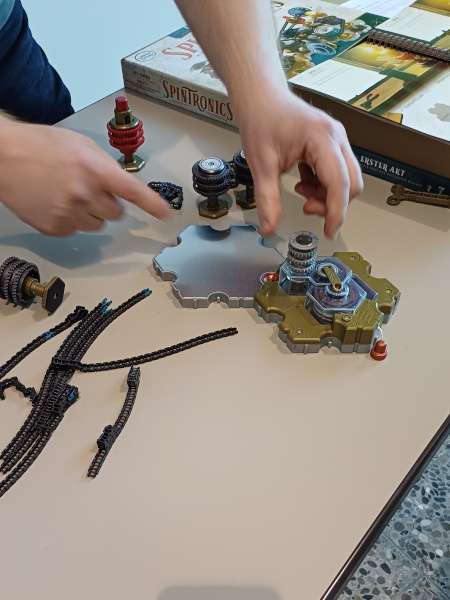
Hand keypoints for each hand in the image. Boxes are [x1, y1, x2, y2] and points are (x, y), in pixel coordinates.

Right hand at [0, 117, 170, 236]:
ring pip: (97, 225)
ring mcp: (69, 213)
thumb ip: (104, 166)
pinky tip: (55, 203)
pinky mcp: (54, 228)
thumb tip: (121, 185)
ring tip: (68, 194)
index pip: (133, 192)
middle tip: (89, 189)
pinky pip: (75, 231)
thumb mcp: (80, 145)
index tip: (167, 215)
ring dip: (89, 214)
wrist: (4, 157)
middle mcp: (85, 193)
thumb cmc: (40, 146)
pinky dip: (70, 221)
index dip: (153, 205)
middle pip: (116, 214)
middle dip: (107, 204)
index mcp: (95, 169)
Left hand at [236, 88, 362, 237]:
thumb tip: (269, 228)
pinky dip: (323, 185)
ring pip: (346, 180)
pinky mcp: (332, 144)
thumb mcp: (260, 164)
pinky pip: (337, 173)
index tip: (329, 231)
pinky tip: (303, 181)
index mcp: (322, 139)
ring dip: (326, 195)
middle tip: (306, 208)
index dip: (337, 212)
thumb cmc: (262, 120)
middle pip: (351, 184)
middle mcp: (336, 137)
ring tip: (300, 191)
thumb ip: (267, 199)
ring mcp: (337, 140)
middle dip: (332, 204)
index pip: (340, 183)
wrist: (261, 98)